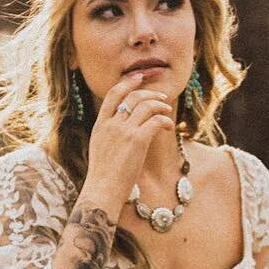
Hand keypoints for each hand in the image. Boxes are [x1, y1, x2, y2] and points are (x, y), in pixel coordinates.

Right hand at [83, 67, 175, 206]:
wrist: (103, 190)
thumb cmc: (103, 177)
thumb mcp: (100, 148)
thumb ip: (110, 134)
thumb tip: (123, 127)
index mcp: (100, 125)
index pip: (113, 94)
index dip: (128, 83)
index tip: (139, 78)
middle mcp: (111, 124)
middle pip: (133, 97)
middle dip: (150, 93)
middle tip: (162, 97)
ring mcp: (124, 131)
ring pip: (146, 106)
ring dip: (161, 106)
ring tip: (168, 112)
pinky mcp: (137, 141)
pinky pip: (156, 121)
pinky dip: (165, 121)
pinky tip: (169, 127)